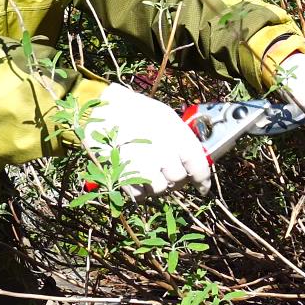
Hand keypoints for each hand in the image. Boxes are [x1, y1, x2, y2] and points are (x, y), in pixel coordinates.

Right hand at [79, 83, 211, 196]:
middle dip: (175, 178)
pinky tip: (136, 178)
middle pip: (178, 179)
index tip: (202, 188)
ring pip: (160, 190)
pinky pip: (140, 196)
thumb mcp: (166, 117)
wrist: (102, 108)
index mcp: (177, 136)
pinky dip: (140, 191)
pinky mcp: (124, 176)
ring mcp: (144, 166)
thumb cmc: (136, 109)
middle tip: (166, 171)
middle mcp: (163, 153)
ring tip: (149, 172)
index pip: (199, 167)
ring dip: (157, 185)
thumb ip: (182, 139)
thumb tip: (192, 162)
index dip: (202, 180)